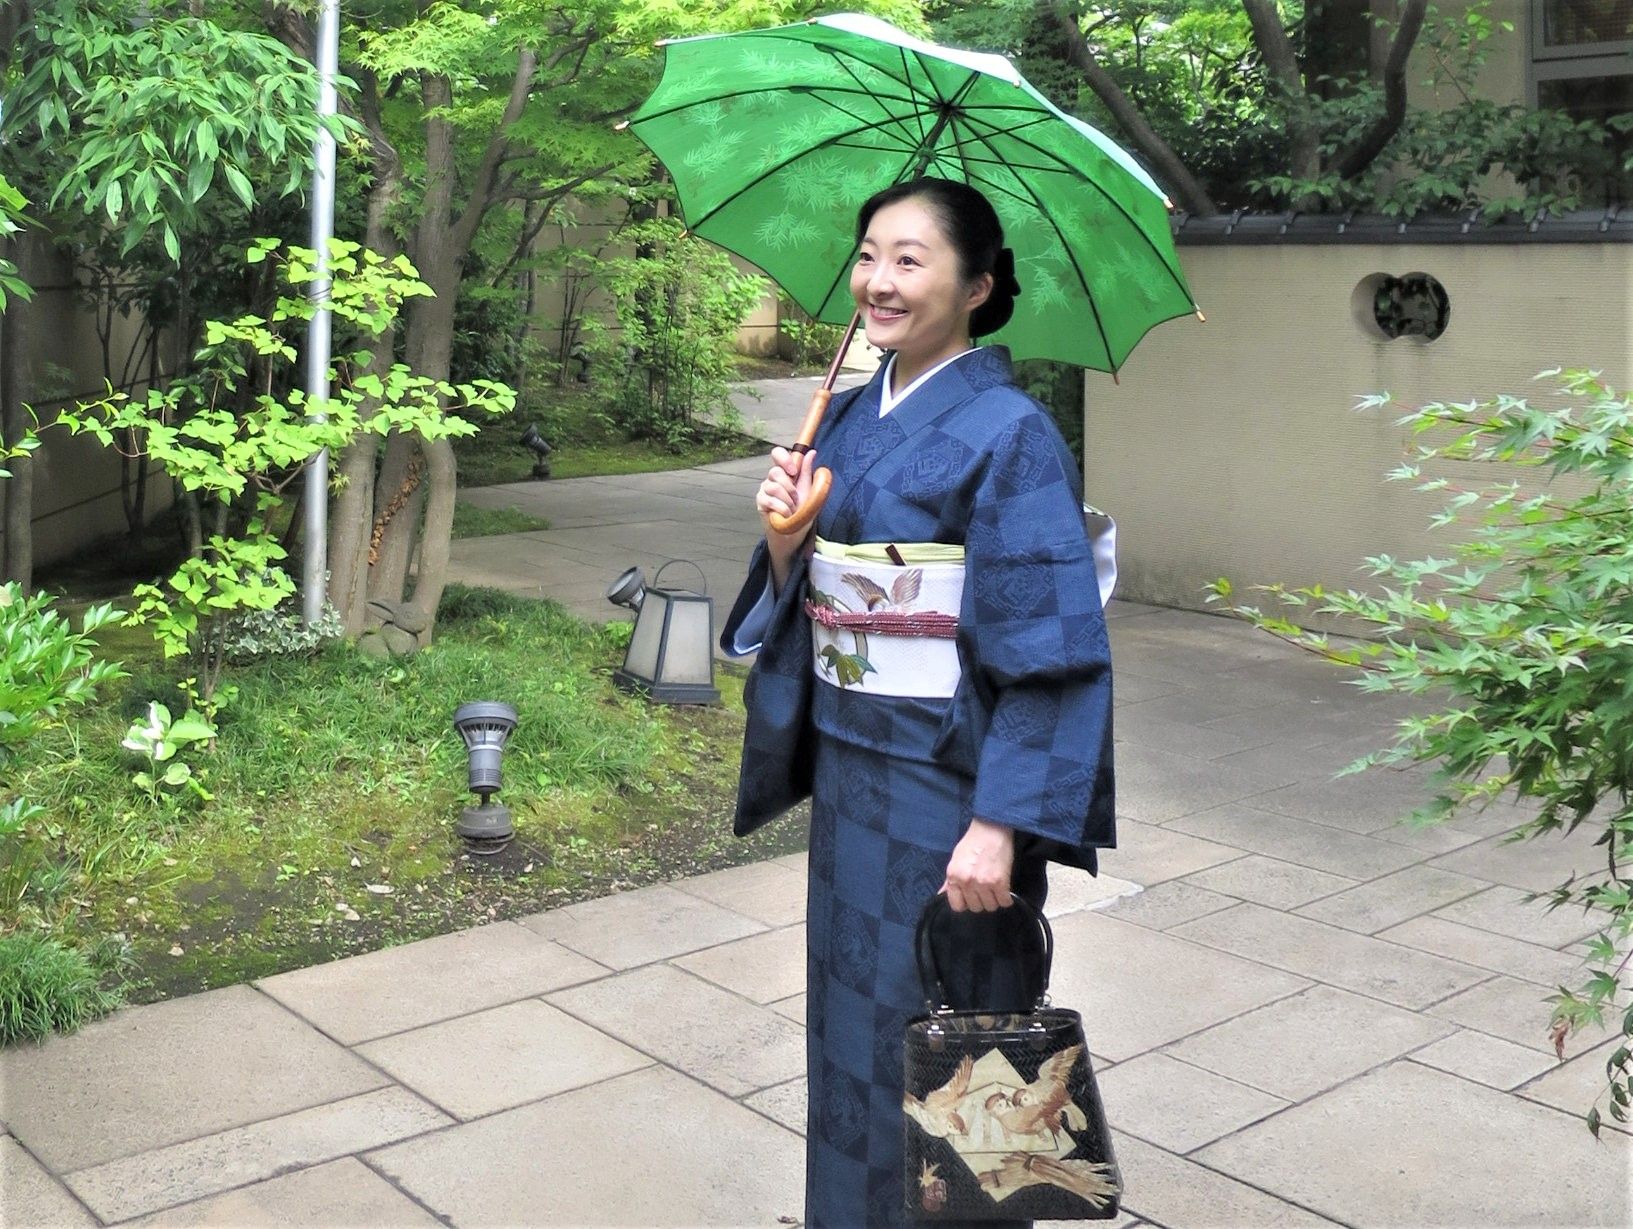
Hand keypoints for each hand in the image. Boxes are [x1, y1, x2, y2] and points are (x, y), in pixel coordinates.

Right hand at [756, 446, 815, 588]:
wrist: (794, 534)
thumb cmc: (801, 512)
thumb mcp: (808, 490)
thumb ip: (807, 471)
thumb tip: (812, 453)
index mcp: (784, 473)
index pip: (777, 454)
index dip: (783, 458)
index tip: (794, 471)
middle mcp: (772, 479)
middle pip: (775, 472)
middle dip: (790, 488)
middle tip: (796, 500)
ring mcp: (764, 490)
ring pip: (774, 487)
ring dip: (787, 501)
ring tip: (792, 510)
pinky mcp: (760, 502)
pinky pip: (769, 500)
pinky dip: (781, 509)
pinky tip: (785, 515)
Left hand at [942, 818, 1014, 912]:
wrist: (991, 828)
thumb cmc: (973, 842)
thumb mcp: (955, 859)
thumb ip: (950, 880)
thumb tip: (941, 894)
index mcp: (954, 876)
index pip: (957, 906)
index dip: (966, 903)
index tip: (971, 896)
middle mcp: (967, 882)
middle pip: (976, 907)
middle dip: (981, 900)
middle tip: (985, 889)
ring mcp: (983, 883)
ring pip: (990, 906)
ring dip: (994, 900)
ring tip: (995, 888)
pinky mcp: (1000, 882)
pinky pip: (1004, 901)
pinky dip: (1006, 898)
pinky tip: (1004, 890)